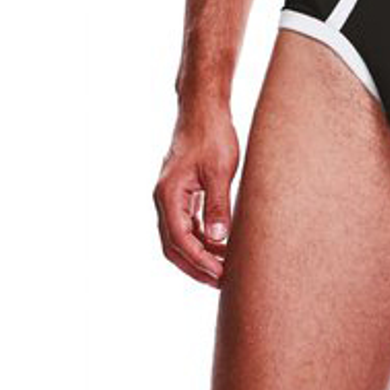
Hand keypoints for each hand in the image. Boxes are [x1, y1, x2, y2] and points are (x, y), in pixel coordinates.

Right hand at [153, 105, 239, 287]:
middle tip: (222, 281)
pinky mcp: (181, 191)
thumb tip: (218, 238)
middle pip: (173, 245)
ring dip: (199, 254)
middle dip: (196, 266)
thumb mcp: (220, 170)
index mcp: (168, 195)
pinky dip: (201, 237)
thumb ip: (218, 204)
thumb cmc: (212, 134)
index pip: (179, 240)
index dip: (199, 261)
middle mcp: (164, 199)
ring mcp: (171, 196)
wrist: (203, 108)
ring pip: (179, 236)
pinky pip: (186, 223)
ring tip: (225, 267)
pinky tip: (221, 243)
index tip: (220, 275)